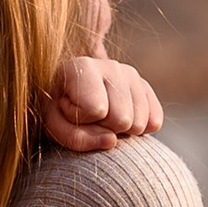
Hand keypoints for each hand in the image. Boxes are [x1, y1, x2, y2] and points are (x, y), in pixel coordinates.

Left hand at [42, 56, 163, 151]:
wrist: (67, 95)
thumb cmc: (55, 109)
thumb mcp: (53, 125)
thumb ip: (75, 137)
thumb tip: (112, 141)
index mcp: (82, 66)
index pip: (97, 109)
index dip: (80, 119)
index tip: (67, 109)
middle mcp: (110, 65)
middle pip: (122, 119)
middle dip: (104, 127)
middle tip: (86, 118)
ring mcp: (131, 74)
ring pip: (139, 123)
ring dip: (119, 130)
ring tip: (99, 118)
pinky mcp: (145, 87)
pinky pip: (154, 122)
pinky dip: (138, 130)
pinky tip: (118, 119)